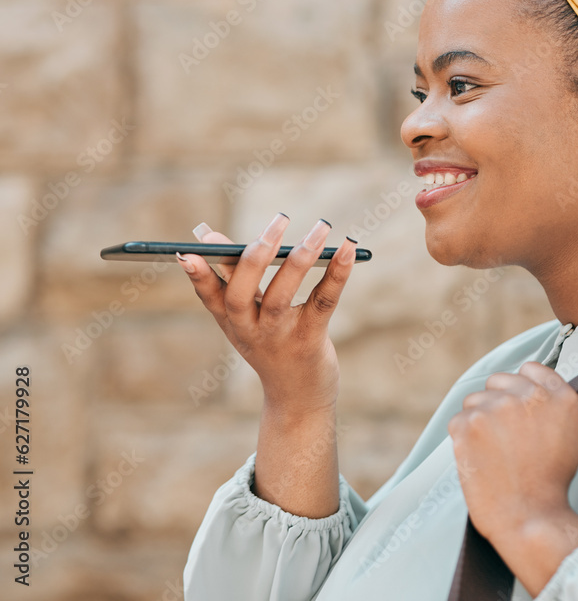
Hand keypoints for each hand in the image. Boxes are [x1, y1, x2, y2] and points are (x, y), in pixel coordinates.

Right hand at [178, 214, 356, 417]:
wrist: (298, 398)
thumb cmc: (271, 346)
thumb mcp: (245, 318)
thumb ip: (232, 279)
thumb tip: (207, 236)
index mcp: (231, 321)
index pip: (209, 296)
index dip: (198, 276)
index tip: (188, 253)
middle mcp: (250, 330)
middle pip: (241, 293)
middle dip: (255, 255)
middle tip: (279, 220)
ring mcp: (279, 336)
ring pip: (281, 295)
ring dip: (301, 257)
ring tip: (320, 228)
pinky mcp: (310, 339)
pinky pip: (323, 301)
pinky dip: (337, 272)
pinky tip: (347, 249)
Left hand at [448, 362, 577, 545]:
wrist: (529, 515)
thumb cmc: (550, 483)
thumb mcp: (569, 434)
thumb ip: (552, 405)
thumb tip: (535, 386)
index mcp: (557, 396)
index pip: (530, 369)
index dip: (521, 386)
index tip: (517, 404)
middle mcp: (527, 395)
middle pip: (498, 380)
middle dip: (497, 402)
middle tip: (502, 435)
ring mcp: (496, 407)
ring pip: (474, 400)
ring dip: (478, 420)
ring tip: (492, 452)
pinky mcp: (468, 423)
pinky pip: (458, 421)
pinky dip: (463, 439)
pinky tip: (479, 459)